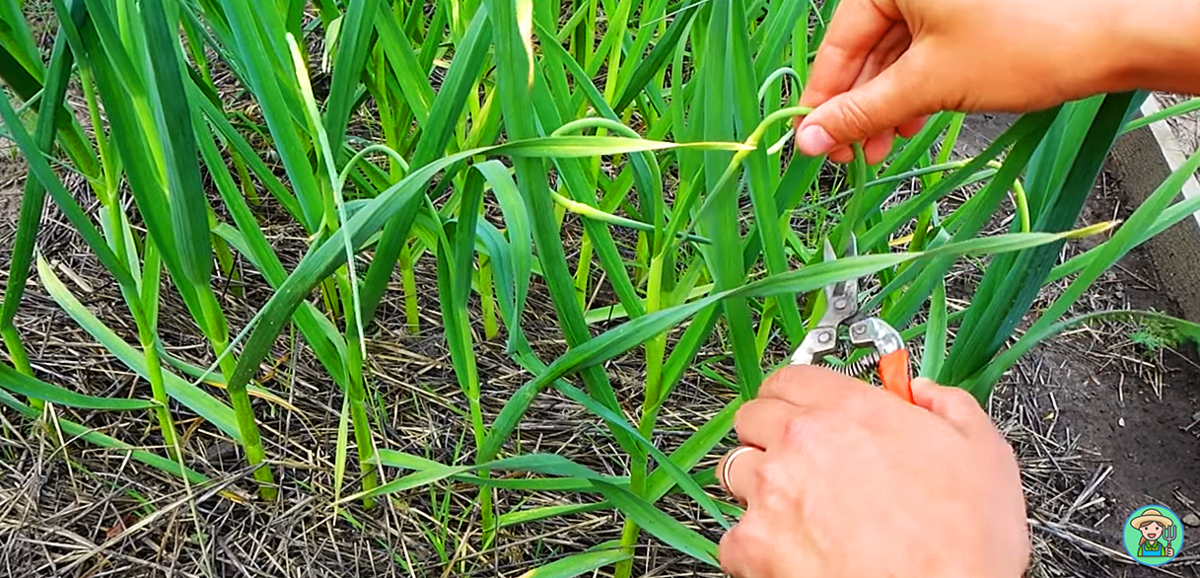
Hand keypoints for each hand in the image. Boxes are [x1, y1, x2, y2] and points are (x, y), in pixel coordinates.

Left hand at [716, 366, 1028, 577]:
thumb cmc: (961, 544)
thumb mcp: (982, 453)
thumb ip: (949, 406)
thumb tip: (925, 392)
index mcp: (849, 412)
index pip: (791, 377)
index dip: (797, 394)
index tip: (804, 409)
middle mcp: (799, 444)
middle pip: (753, 418)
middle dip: (772, 434)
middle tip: (800, 459)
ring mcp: (770, 494)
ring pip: (737, 471)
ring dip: (759, 484)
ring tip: (795, 509)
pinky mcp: (752, 546)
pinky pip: (733, 535)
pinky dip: (753, 546)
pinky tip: (789, 552)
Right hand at [795, 0, 1199, 163]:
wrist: (1115, 36)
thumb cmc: (1025, 45)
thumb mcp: (928, 84)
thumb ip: (862, 112)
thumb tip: (809, 139)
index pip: (839, 40)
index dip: (823, 96)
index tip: (811, 137)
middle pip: (866, 48)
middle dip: (858, 106)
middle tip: (848, 152)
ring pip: (896, 55)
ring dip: (885, 104)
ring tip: (880, 148)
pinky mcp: (970, 12)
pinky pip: (925, 52)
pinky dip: (915, 89)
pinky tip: (911, 123)